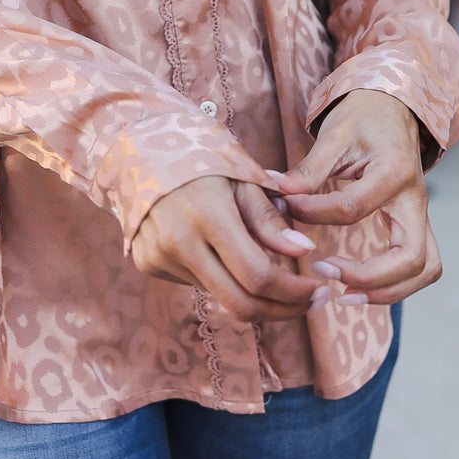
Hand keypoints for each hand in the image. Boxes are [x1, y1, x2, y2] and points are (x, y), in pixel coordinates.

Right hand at [130, 176, 327, 321]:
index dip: (294, 291)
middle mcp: (179, 242)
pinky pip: (197, 283)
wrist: (140, 149)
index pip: (258, 276)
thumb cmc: (201, 157)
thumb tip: (304, 251)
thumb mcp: (242, 177)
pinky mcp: (148, 264)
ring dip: (252, 291)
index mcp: (208, 214)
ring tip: (270, 268)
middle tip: (309, 303)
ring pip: (220, 295)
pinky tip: (224, 253)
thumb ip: (269, 219)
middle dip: (282, 310)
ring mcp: (159, 257)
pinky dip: (221, 277)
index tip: (317, 290)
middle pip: (240, 304)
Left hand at [270, 90, 441, 305]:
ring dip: (387, 290)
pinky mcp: (416, 224)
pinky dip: (395, 285)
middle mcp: (416, 198)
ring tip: (344, 294)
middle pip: (410, 257)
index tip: (285, 210)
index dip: (314, 214)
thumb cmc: (364, 116)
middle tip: (323, 272)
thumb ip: (308, 169)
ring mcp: (421, 214)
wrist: (392, 106)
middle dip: (368, 276)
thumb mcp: (334, 133)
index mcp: (394, 170)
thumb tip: (276, 191)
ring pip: (424, 268)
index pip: (354, 207)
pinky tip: (359, 287)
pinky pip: (420, 265)